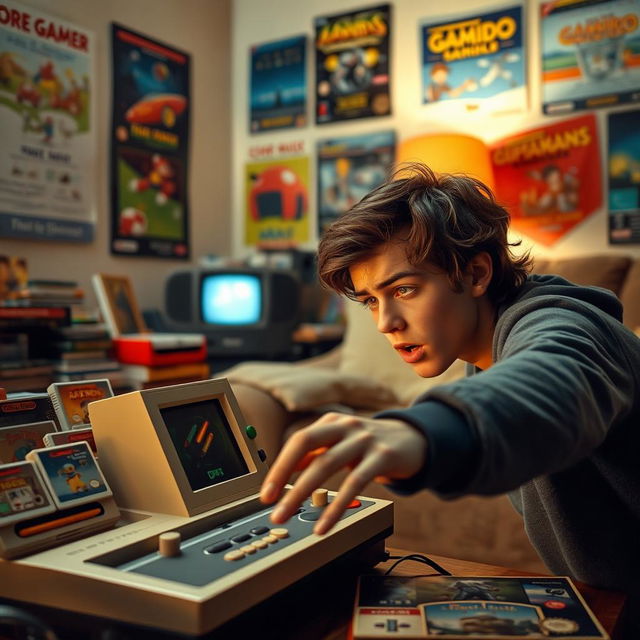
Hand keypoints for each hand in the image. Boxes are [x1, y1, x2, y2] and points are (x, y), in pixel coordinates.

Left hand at [259, 412, 427, 534]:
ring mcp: (364, 439)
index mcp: (332, 422)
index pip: (298, 441)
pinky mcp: (383, 457)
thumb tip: (285, 473)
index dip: (280, 466)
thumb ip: (317, 454)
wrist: (415, 440)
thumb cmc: (372, 445)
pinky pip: (355, 483)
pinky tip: (325, 525)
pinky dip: (336, 507)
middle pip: (306, 443)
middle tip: (271, 506)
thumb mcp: (343, 443)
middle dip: (283, 475)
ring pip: (326, 464)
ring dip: (301, 492)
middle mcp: (345, 426)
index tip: (267, 493)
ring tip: (288, 516)